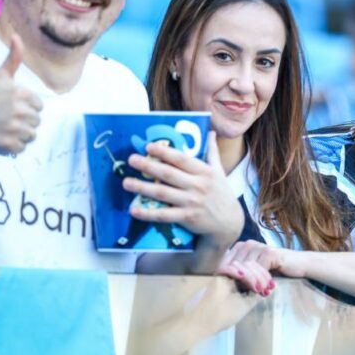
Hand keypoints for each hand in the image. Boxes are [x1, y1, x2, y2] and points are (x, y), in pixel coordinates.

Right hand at [0, 34, 41, 153]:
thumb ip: (13, 58)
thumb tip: (17, 35)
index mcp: (20, 95)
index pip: (39, 106)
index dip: (28, 107)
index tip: (12, 106)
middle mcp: (18, 111)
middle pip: (37, 121)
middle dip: (24, 121)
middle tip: (6, 118)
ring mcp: (13, 129)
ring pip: (32, 135)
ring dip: (21, 134)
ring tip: (4, 127)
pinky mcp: (8, 145)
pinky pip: (22, 148)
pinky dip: (13, 146)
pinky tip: (1, 137)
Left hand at [124, 132, 243, 239]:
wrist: (229, 222)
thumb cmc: (222, 194)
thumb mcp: (220, 171)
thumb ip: (212, 152)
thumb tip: (210, 132)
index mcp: (205, 172)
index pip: (182, 159)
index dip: (164, 152)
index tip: (148, 146)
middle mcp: (198, 186)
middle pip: (169, 174)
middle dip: (148, 166)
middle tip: (131, 159)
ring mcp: (192, 202)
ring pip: (163, 193)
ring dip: (142, 187)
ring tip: (126, 182)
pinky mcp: (187, 218)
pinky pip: (164, 215)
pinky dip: (148, 213)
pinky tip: (134, 210)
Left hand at [214, 240, 289, 295]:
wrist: (298, 264)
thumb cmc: (275, 270)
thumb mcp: (255, 272)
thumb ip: (241, 274)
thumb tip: (222, 284)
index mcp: (240, 247)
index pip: (224, 262)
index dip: (224, 276)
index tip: (228, 291)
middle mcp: (247, 244)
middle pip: (234, 266)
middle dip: (239, 282)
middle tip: (246, 295)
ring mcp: (258, 246)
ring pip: (246, 269)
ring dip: (252, 283)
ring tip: (259, 293)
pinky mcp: (269, 252)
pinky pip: (259, 269)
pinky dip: (261, 281)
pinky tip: (266, 289)